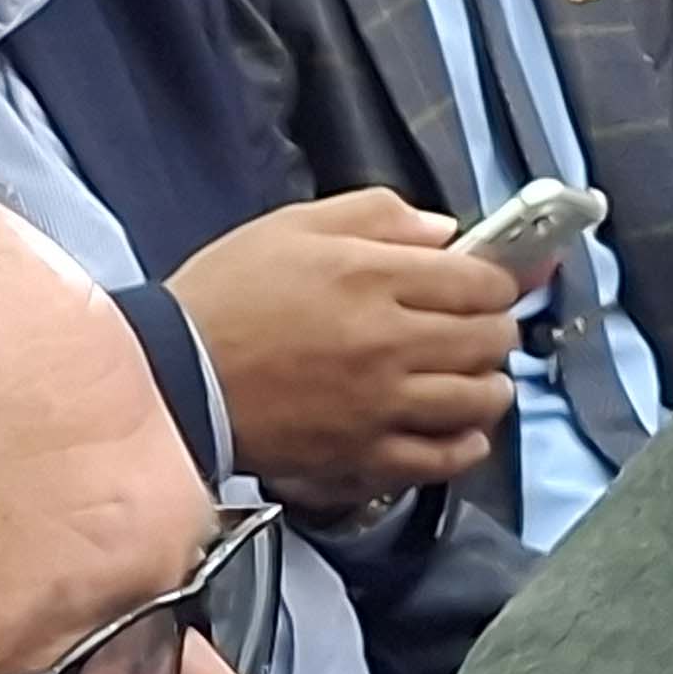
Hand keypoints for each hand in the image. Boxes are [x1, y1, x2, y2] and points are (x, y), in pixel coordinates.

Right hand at [167, 189, 521, 510]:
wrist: (175, 375)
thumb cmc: (226, 296)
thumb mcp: (293, 226)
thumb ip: (376, 215)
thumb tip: (444, 231)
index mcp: (372, 276)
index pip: (480, 282)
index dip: (496, 282)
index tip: (486, 286)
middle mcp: (388, 341)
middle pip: (489, 339)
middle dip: (495, 329)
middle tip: (480, 329)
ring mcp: (380, 404)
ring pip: (478, 399)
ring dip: (490, 385)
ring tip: (476, 379)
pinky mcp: (364, 454)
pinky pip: (441, 458)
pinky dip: (465, 444)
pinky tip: (462, 431)